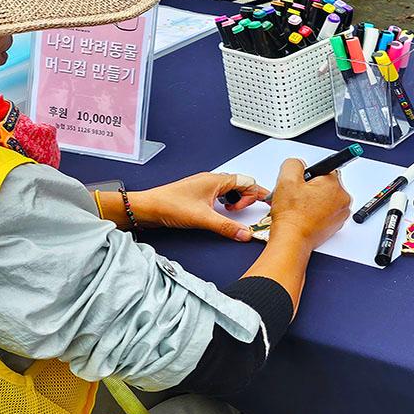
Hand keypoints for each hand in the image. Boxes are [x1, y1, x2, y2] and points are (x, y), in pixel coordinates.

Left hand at [128, 173, 269, 241]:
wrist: (147, 208)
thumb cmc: (169, 205)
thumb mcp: (202, 218)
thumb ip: (226, 227)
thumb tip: (244, 233)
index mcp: (216, 180)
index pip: (247, 182)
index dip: (257, 193)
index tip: (266, 202)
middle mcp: (211, 180)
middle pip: (240, 184)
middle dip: (247, 197)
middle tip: (246, 211)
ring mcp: (204, 186)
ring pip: (230, 189)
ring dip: (236, 199)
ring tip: (233, 211)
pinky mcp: (198, 193)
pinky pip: (219, 194)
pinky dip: (225, 201)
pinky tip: (221, 211)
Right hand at [266, 159, 351, 250]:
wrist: (292, 240)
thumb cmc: (292, 216)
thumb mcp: (286, 179)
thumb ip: (294, 164)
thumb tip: (298, 164)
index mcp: (334, 185)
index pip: (323, 169)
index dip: (307, 174)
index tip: (303, 181)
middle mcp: (342, 199)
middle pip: (324, 184)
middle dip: (309, 188)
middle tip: (296, 196)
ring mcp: (340, 214)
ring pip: (323, 198)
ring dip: (311, 200)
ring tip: (297, 207)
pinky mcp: (335, 225)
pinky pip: (324, 211)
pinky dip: (314, 212)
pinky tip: (302, 216)